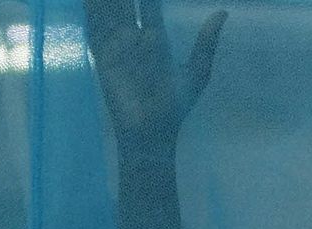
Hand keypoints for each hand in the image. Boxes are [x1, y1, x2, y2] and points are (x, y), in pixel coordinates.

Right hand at [84, 0, 226, 157]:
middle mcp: (133, 38)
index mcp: (155, 37)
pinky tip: (89, 0)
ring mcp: (117, 46)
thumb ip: (206, 42)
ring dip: (105, 0)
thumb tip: (223, 12)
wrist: (152, 133)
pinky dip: (91, 12)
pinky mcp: (103, 58)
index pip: (147, 4)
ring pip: (109, 11)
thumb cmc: (175, 107)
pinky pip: (94, 29)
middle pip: (124, 3)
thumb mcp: (197, 72)